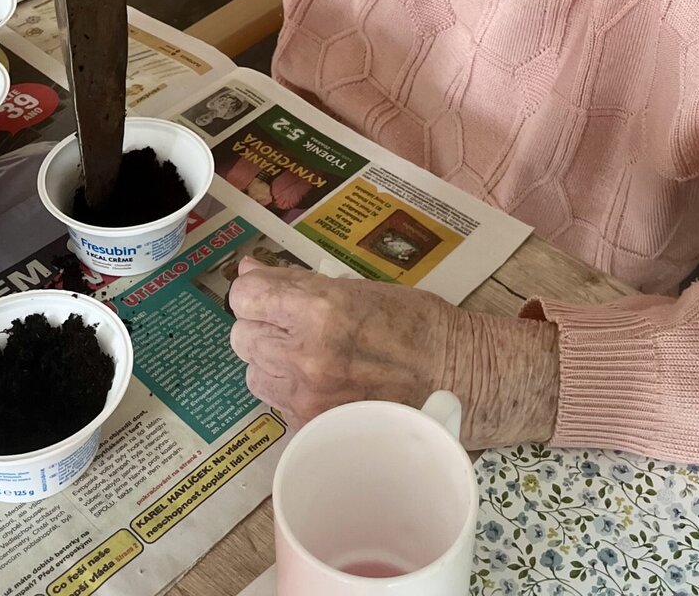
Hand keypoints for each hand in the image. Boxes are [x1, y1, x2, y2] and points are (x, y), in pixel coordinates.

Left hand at [228, 260, 559, 447]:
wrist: (457, 378)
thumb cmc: (415, 323)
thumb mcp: (356, 287)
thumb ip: (298, 283)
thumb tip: (250, 272)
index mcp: (320, 311)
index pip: (245, 298)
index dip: (254, 292)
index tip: (267, 292)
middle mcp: (307, 356)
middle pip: (242, 336)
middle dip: (261, 324)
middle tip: (291, 322)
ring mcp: (309, 397)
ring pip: (254, 373)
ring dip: (270, 359)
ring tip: (307, 352)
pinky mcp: (314, 427)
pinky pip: (276, 402)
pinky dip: (288, 389)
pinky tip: (320, 379)